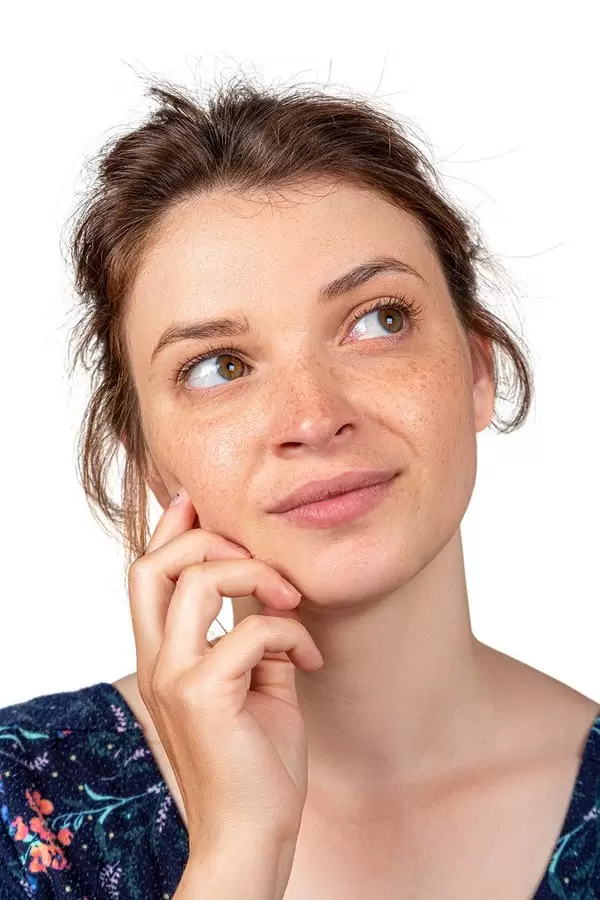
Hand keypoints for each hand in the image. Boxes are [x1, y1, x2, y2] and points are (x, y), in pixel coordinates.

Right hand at [127, 490, 322, 860]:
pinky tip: (307, 658)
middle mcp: (158, 663)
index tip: (196, 499)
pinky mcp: (204, 697)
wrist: (254, 833)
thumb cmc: (257, 760)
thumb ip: (250, 633)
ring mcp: (176, 679)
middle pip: (152, 566)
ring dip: (255, 576)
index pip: (147, 575)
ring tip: (290, 600)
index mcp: (163, 657)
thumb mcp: (253, 681)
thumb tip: (270, 588)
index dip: (169, 530)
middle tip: (258, 559)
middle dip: (207, 541)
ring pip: (196, 583)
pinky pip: (247, 631)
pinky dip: (287, 632)